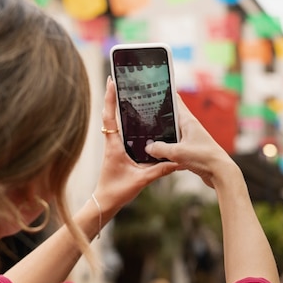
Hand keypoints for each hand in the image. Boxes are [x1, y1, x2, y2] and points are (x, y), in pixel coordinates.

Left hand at [93, 77, 178, 213]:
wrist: (105, 203)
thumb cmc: (117, 191)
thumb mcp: (142, 180)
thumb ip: (160, 169)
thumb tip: (177, 161)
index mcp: (113, 145)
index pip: (109, 117)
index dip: (109, 98)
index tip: (111, 81)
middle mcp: (111, 143)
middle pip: (110, 115)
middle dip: (114, 97)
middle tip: (121, 80)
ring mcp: (113, 147)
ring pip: (114, 123)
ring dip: (118, 108)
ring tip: (127, 93)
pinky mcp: (117, 152)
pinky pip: (120, 133)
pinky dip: (124, 122)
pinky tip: (135, 119)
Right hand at [145, 94, 238, 188]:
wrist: (220, 173)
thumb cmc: (204, 158)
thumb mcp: (177, 152)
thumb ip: (160, 149)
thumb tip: (148, 147)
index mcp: (188, 121)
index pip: (176, 101)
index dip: (166, 94)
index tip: (154, 89)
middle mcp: (190, 127)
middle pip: (171, 118)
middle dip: (158, 117)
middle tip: (143, 115)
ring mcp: (190, 139)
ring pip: (172, 133)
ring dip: (162, 136)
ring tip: (146, 136)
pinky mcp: (191, 150)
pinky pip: (175, 146)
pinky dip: (167, 148)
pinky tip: (158, 154)